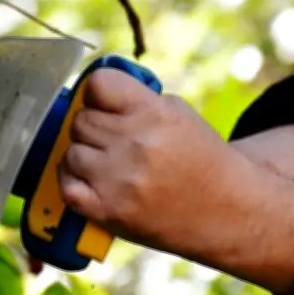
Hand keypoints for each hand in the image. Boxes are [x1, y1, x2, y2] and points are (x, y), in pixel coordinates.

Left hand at [57, 68, 258, 252]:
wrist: (228, 211)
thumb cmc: (200, 158)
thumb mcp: (177, 113)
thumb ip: (135, 98)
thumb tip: (90, 90)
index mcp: (153, 113)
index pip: (97, 83)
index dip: (97, 92)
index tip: (104, 103)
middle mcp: (135, 144)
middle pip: (80, 119)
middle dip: (94, 126)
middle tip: (114, 140)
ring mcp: (119, 179)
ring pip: (71, 151)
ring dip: (84, 156)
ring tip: (109, 164)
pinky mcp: (107, 211)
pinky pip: (65, 184)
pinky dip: (73, 181)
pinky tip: (92, 181)